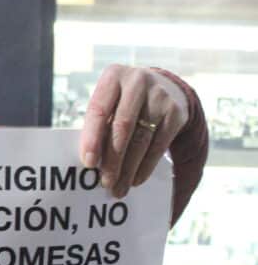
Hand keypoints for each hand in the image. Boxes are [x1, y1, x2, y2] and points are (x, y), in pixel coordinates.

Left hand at [79, 64, 189, 198]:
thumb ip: (98, 124)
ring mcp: (160, 96)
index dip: (92, 138)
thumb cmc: (122, 101)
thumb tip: (89, 161)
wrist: (164, 86)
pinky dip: (146, 165)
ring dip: (128, 168)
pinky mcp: (176, 112)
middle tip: (105, 183)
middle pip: (122, 127)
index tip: (88, 163)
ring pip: (141, 139)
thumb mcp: (109, 101)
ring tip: (118, 188)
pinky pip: (159, 145)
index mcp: (112, 76)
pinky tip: (136, 179)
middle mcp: (138, 82)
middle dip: (112, 159)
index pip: (99, 110)